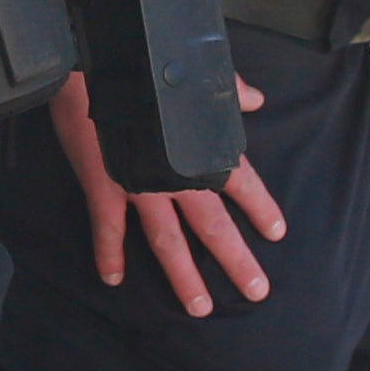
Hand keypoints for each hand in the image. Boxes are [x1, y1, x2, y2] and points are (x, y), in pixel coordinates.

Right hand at [47, 70, 283, 316]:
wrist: (92, 62)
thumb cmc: (145, 63)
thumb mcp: (196, 72)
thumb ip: (228, 91)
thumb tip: (256, 100)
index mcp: (203, 147)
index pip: (243, 185)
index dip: (262, 209)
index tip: (277, 232)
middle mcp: (178, 176)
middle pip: (214, 227)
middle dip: (237, 260)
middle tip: (257, 291)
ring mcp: (140, 187)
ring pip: (167, 241)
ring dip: (184, 276)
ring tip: (199, 308)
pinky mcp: (104, 188)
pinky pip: (108, 230)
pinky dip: (109, 255)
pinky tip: (113, 280)